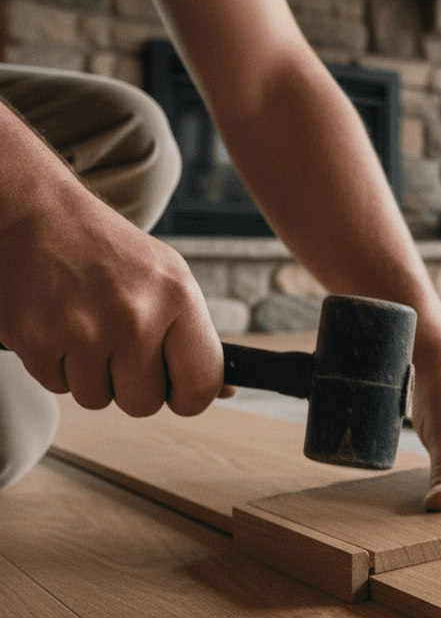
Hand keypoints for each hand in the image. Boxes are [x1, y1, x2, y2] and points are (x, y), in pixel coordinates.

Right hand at [0, 183, 226, 417]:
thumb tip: (226, 391)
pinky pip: (57, 386)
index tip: (176, 391)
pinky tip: (60, 326)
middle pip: (143, 404)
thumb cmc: (113, 255)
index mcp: (178, 299)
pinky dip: (57, 365)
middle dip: (131, 387)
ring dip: (91, 375)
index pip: (201, 386)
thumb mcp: (170, 282)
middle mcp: (134, 315)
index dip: (188, 398)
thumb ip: (196, 339)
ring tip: (86, 330)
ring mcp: (83, 328)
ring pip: (96, 398)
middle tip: (120, 350)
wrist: (39, 213)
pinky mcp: (36, 338)